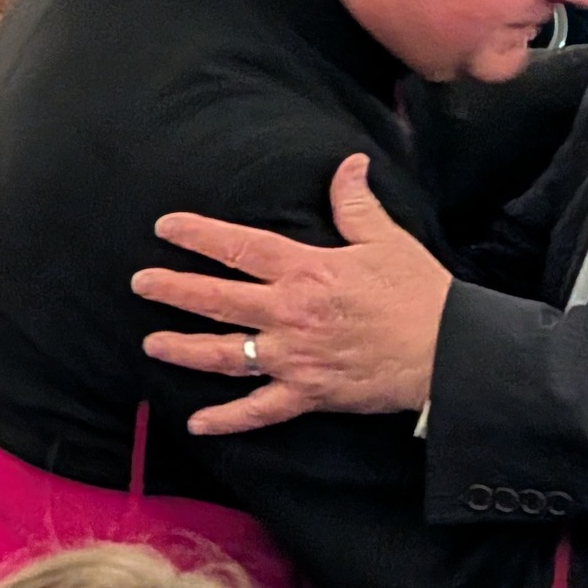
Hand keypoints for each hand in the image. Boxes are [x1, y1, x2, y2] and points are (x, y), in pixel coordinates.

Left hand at [132, 155, 453, 435]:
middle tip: (140, 283)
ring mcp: (294, 358)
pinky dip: (227, 419)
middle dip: (174, 290)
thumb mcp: (386, 239)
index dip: (199, 235)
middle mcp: (290, 313)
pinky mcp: (308, 394)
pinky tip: (197, 423)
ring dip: (185, 349)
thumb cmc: (418, 292)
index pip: (240, 247)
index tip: (165, 227)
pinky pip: (259, 411)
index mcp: (306, 270)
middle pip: (218, 299)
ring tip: (152, 343)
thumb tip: (348, 164)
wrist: (446, 353)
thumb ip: (356, 203)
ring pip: (226, 354)